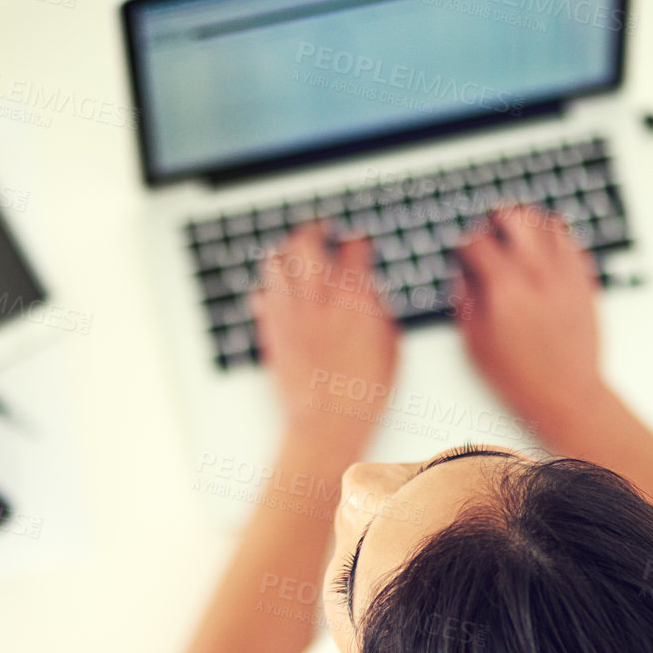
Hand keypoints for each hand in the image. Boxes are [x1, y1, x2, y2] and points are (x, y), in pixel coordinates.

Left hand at [251, 222, 399, 449]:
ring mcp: (290, 313)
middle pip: (307, 241)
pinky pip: (261, 295)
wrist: (327, 424)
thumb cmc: (363, 394)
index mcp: (354, 299)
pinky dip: (269, 287)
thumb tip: (372, 295)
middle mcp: (318, 298)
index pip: (354, 248)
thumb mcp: (391, 349)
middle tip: (319, 228)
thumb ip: (379, 313)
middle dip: (314, 229)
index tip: (359, 240)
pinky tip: (276, 290)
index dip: (358, 240)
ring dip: (286, 252)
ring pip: (277, 261)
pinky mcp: (271, 331)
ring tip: (292, 251)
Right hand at [451, 205, 608, 442]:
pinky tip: (545, 248)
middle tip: (491, 227)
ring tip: (519, 234)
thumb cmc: (522, 376)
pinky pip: (571, 241)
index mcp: (504, 287)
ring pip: (546, 222)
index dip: (464, 243)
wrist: (567, 392)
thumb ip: (466, 300)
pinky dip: (555, 236)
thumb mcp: (476, 342)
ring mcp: (564, 273)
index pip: (478, 242)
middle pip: (515, 217)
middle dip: (497, 218)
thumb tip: (463, 274)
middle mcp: (535, 273)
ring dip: (528, 223)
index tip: (463, 250)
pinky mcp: (583, 280)